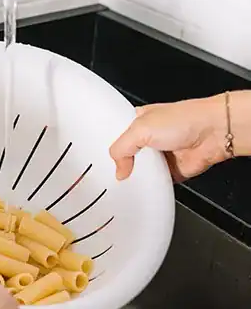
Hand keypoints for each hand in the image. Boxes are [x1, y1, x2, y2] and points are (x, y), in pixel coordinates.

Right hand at [109, 94, 228, 181]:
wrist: (213, 133)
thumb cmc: (185, 119)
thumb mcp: (140, 128)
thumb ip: (121, 149)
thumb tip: (119, 170)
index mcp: (137, 122)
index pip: (115, 135)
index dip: (105, 146)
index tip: (96, 159)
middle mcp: (148, 138)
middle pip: (126, 157)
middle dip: (120, 166)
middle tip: (110, 174)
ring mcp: (159, 156)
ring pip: (139, 172)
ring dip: (136, 178)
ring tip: (126, 183)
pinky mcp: (169, 171)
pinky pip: (155, 184)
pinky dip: (151, 188)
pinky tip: (144, 189)